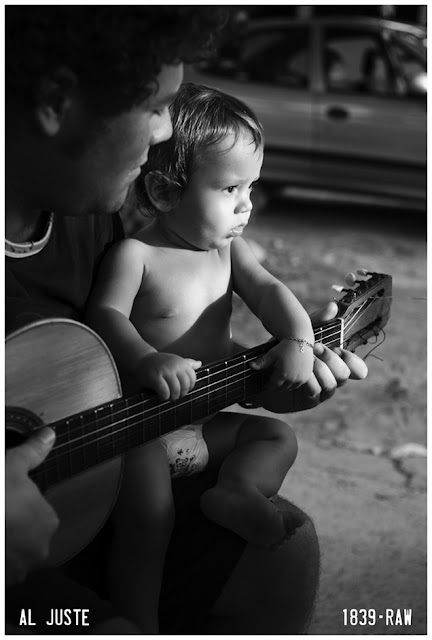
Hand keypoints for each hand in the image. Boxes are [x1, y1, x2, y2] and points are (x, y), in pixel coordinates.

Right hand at [6, 427, 58, 586]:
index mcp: (48, 522)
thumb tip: (48, 436)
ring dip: (4, 545)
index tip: (6, 500)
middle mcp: (38, 550)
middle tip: (0, 511)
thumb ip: (33, 452)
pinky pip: (2, 571)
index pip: (38, 514)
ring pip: (11, 556)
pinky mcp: (1, 583)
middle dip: (12, 529)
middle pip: (25, 537)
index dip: (20, 505)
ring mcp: (16, 570)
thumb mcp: (13, 465)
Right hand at [135, 352, 201, 400]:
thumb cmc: (159, 362)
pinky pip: (164, 392)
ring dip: (173, 397)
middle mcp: (175, 366)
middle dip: (181, 394)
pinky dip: (164, 397)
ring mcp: (165, 371)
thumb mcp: (174, 360)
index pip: (192, 379)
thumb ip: (187, 363)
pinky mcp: (155, 377)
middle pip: (185, 386)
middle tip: (175, 396)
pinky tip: (161, 396)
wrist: (141, 359)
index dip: (188, 387)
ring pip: (176, 390)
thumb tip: (200, 363)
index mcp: (181, 363)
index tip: (181, 390)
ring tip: (168, 397)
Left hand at [250, 337, 313, 390]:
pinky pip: (298, 384)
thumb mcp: (272, 354)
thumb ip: (261, 362)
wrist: (300, 340)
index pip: (274, 386)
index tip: (266, 383)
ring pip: (291, 387)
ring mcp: (301, 378)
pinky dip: (293, 383)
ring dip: (285, 385)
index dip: (269, 385)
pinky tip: (289, 376)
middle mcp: (293, 378)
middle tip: (273, 381)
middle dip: (276, 385)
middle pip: (282, 388)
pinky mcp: (307, 375)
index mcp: (283, 374)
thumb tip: (250, 366)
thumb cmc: (285, 346)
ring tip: (281, 378)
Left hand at [256, 302, 367, 412]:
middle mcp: (331, 378)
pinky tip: (302, 375)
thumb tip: (333, 306)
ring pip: (332, 386)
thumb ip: (317, 320)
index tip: (336, 347)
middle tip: (315, 348)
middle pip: (344, 374)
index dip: (352, 360)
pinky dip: (310, 384)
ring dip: (320, 371)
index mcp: (334, 363)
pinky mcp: (308, 401)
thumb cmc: (285, 350)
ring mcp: (321, 391)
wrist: (265, 368)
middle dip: (331, 360)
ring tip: (308, 361)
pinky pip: (316, 395)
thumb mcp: (301, 333)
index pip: (356, 367)